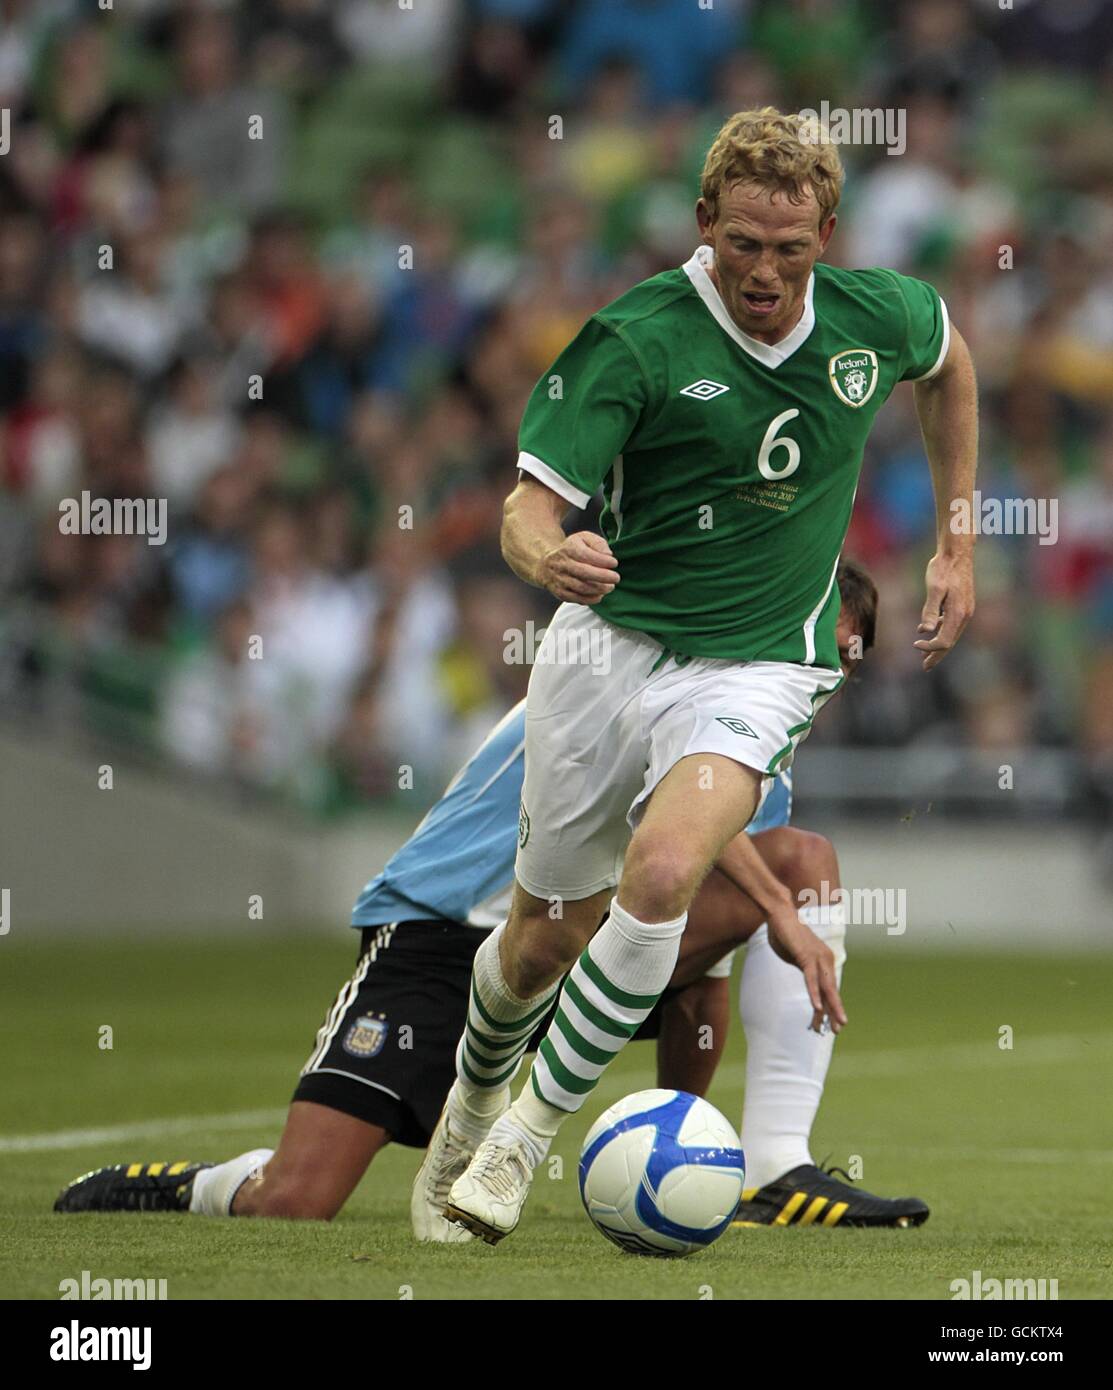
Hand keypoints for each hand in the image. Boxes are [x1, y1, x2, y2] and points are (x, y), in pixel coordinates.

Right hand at [537, 531, 619, 603]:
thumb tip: (608, 555)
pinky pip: (576, 598)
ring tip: (610, 587)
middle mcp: (562, 565)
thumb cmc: (572, 550)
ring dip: (599, 589)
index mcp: (568, 549)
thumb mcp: (583, 538)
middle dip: (603, 576)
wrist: (546, 564)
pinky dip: (591, 599)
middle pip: (584, 572)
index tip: (614, 563)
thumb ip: (598, 543)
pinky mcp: (560, 593)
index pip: (586, 555)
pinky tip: (600, 595)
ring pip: (581, 587)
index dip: (602, 560)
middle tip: (616, 578)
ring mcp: (559, 580)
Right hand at [766, 902, 846, 1033]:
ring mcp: (818, 958)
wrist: (779, 913)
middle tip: (838, 1030)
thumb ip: (801, 966)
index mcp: (823, 960)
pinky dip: (815, 994)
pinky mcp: (806, 957)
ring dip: (830, 1009)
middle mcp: (826, 960)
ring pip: (826, 989)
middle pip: (832, 992)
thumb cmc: (784, 932)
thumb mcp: (794, 954)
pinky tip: (817, 1008)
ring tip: (835, 1025)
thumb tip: (803, 974)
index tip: (830, 1023)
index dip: (830, 1007)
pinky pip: (811, 980)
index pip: (829, 989)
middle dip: (835, 1012)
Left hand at [915, 550, 974, 670]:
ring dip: (939, 645)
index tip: (915, 644)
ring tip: (926, 654)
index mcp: (958, 613)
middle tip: (925, 667)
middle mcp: (965, 614)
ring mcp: (965, 610)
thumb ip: (930, 610)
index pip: (944, 641)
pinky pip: (953, 624)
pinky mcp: (963, 604)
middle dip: (936, 655)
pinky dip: (942, 632)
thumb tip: (925, 630)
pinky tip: (931, 631)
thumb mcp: (934, 588)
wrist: (957, 552)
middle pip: (950, 642)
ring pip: (952, 634)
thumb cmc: (943, 568)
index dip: (930, 647)